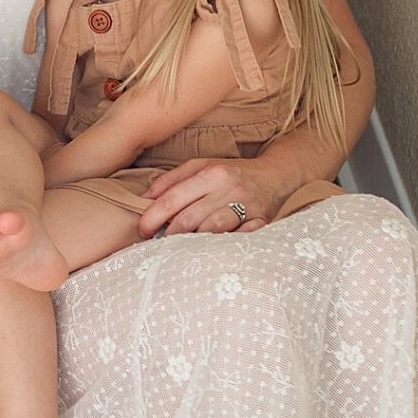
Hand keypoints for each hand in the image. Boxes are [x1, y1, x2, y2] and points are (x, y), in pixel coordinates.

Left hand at [140, 157, 285, 237]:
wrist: (276, 174)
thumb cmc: (232, 172)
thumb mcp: (201, 166)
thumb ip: (172, 180)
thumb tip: (144, 198)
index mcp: (210, 173)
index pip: (173, 198)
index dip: (153, 217)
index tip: (142, 230)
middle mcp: (228, 188)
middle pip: (190, 217)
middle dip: (169, 234)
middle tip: (158, 244)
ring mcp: (247, 206)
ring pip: (212, 229)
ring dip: (193, 242)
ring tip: (179, 249)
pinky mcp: (262, 221)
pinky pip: (239, 238)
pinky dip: (223, 246)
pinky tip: (209, 251)